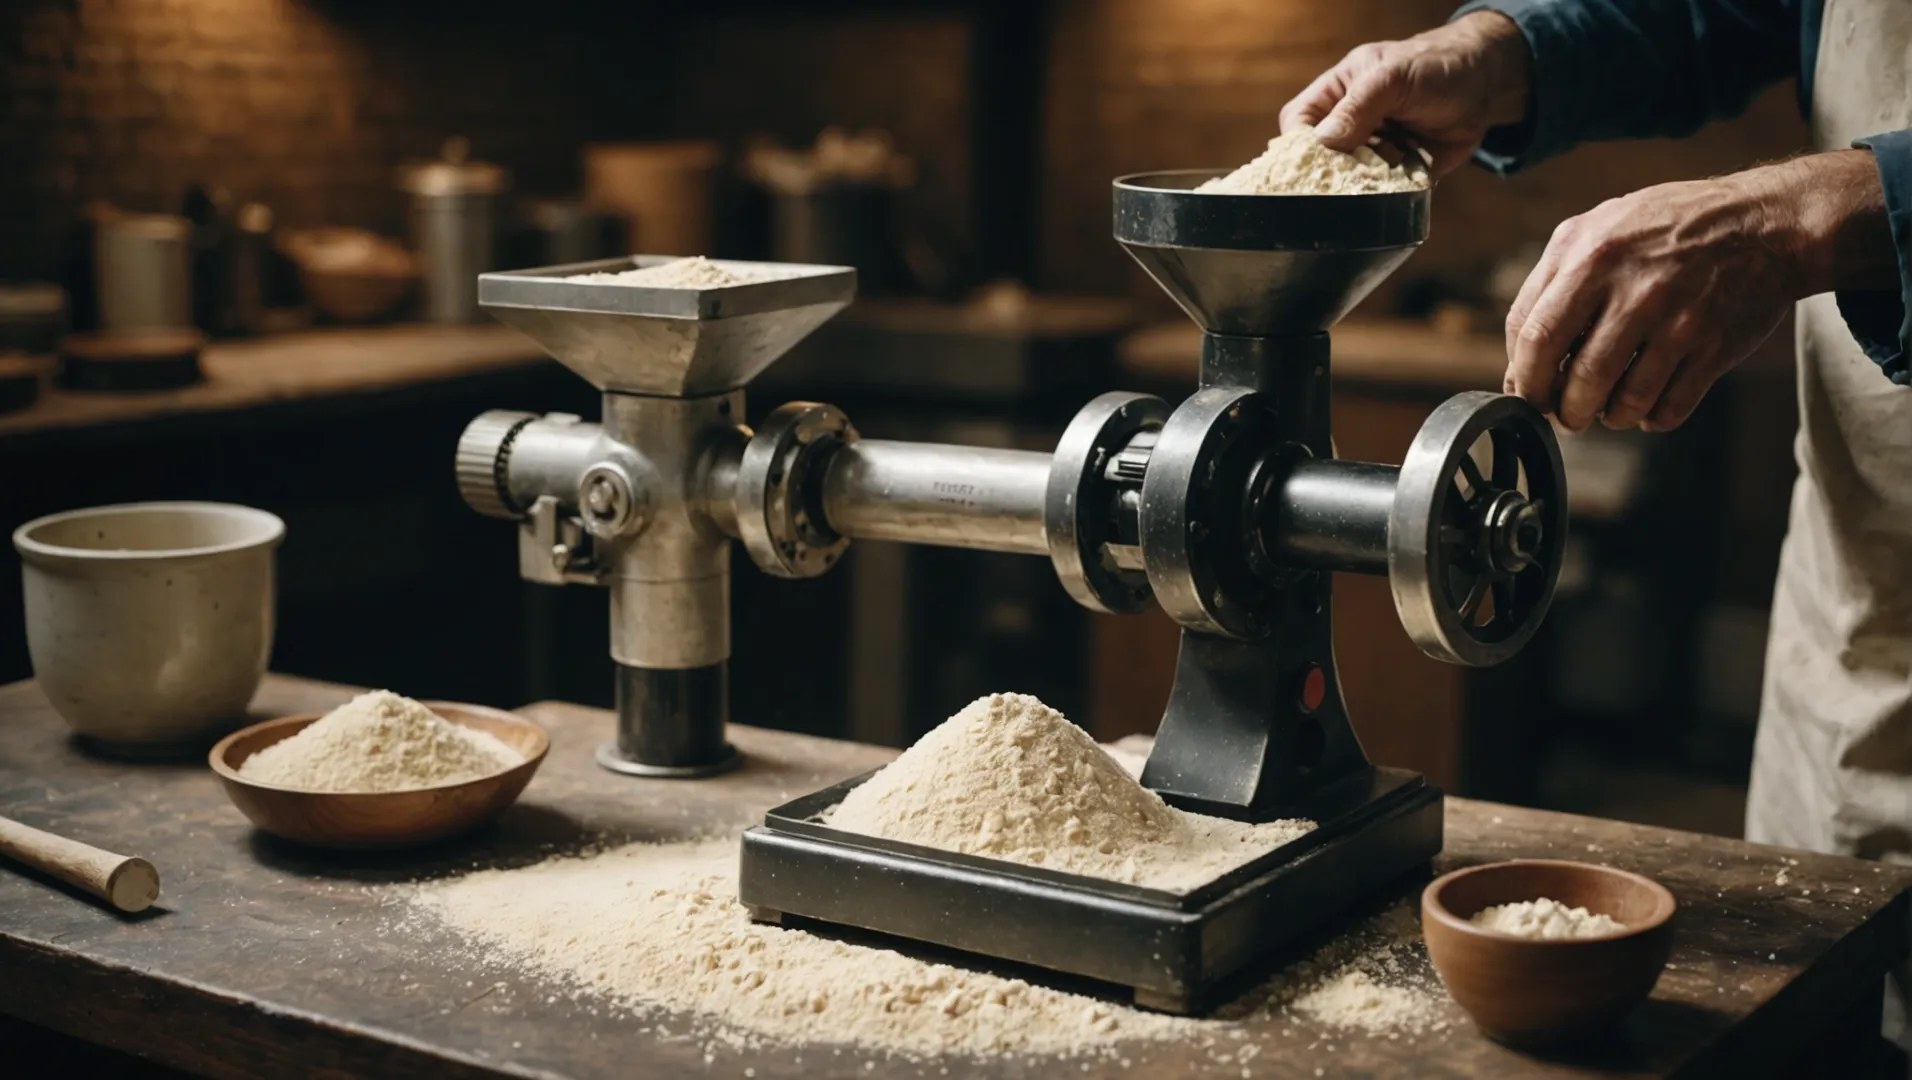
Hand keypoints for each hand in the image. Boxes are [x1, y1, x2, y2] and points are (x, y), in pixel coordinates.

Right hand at [1278, 12, 1531, 176]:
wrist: (1487, 85)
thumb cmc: (1436, 66)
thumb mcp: (1392, 77)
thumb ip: (1357, 107)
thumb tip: (1322, 142)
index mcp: (1339, 92)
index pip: (1299, 120)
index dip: (1298, 143)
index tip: (1310, 163)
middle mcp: (1351, 123)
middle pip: (1320, 158)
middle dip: (1331, 171)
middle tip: (1350, 175)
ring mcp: (1373, 150)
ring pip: (1349, 181)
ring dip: (1364, 182)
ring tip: (1391, 163)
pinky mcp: (1397, 172)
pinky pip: (1381, 193)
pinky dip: (1389, 194)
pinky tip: (1404, 175)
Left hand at [1503, 151, 1893, 432]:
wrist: (1762, 223)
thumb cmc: (1666, 228)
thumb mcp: (1598, 228)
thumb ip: (1552, 284)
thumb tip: (1518, 361)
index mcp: (1590, 257)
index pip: (1531, 336)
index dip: (1523, 376)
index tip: (1528, 392)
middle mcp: (1633, 289)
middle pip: (1575, 379)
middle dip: (1562, 410)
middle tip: (1565, 415)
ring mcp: (1677, 320)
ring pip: (1622, 402)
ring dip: (1607, 417)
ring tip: (1606, 411)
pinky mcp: (1712, 347)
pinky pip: (1668, 408)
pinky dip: (1651, 418)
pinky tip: (1648, 406)